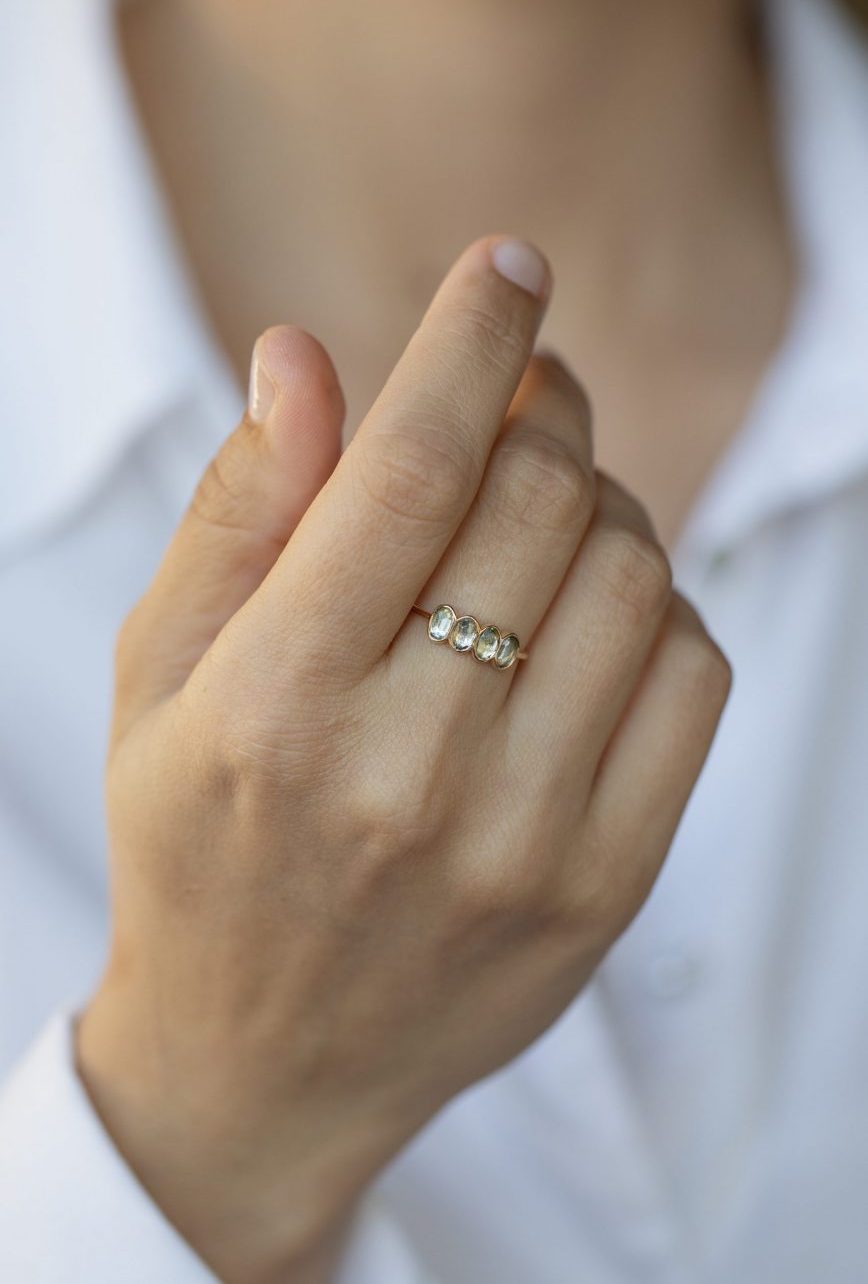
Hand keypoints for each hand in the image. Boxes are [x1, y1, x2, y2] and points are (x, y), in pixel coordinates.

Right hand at [78, 235, 731, 1283]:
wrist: (264, 1062)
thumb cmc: (198, 848)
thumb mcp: (157, 681)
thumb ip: (237, 514)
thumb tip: (307, 356)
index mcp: (274, 703)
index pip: (406, 466)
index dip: (471, 338)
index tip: (508, 265)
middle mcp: (406, 773)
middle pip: (541, 503)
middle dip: (545, 408)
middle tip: (523, 396)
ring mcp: (522, 840)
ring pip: (635, 577)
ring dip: (605, 502)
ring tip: (547, 515)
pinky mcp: (604, 886)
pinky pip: (691, 680)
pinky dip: (659, 608)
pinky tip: (591, 621)